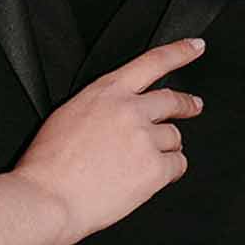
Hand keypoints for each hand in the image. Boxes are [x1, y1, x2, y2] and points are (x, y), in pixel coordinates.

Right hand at [12, 37, 204, 244]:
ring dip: (167, 147)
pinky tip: (153, 177)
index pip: (151, 62)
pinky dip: (170, 171)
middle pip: (172, 100)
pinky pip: (177, 165)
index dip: (179, 52)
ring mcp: (145, 138)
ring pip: (174, 137)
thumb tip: (118, 113)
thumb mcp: (69, 114)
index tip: (195, 47)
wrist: (49, 197)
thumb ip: (101, 106)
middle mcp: (130, 110)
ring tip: (147, 160)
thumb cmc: (50, 162)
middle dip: (187, 104)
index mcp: (106, 92)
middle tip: (193, 106)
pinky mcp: (155, 168)